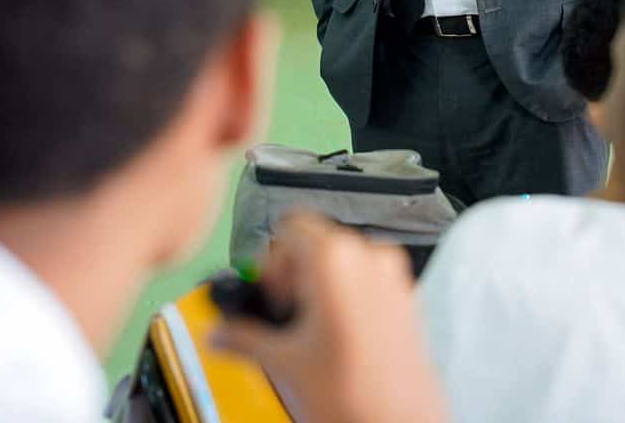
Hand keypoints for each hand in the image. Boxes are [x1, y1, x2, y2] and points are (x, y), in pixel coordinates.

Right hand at [214, 213, 446, 422]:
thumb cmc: (357, 397)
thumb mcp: (282, 363)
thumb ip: (241, 337)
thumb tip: (219, 331)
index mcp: (336, 258)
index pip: (288, 228)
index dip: (269, 262)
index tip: (265, 295)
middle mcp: (370, 257)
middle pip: (314, 243)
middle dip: (292, 278)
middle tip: (281, 317)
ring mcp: (392, 277)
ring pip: (340, 262)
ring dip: (317, 289)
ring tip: (307, 333)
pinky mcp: (405, 299)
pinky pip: (365, 280)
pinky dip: (344, 299)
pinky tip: (333, 338)